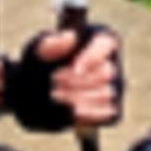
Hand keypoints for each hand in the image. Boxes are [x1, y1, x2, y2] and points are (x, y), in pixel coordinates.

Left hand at [4, 23, 124, 133]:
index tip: (75, 69)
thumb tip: (69, 37)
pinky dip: (90, 113)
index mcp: (99, 39)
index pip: (105, 44)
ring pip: (106, 94)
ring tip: (57, 95)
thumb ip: (50, 42)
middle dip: (79, 80)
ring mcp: (114, 86)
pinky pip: (109, 113)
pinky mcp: (113, 109)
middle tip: (55, 82)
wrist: (36, 91)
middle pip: (106, 72)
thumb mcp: (37, 49)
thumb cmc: (41, 64)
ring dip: (79, 97)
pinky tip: (73, 111)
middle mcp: (112, 62)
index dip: (92, 58)